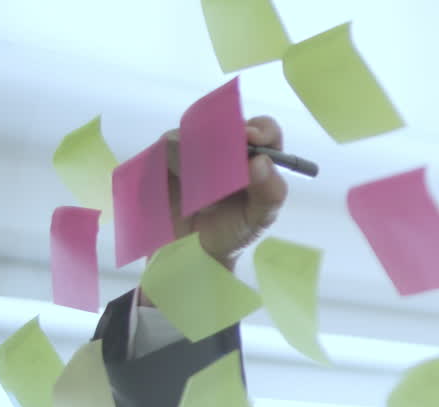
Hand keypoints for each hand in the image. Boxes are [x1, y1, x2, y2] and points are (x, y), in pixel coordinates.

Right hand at [165, 115, 288, 269]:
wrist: (194, 253)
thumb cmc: (233, 233)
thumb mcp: (259, 219)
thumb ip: (270, 194)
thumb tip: (262, 162)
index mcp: (256, 161)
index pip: (265, 132)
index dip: (262, 129)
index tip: (252, 139)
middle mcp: (227, 150)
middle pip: (228, 122)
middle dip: (226, 131)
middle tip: (222, 147)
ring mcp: (197, 151)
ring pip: (196, 130)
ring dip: (198, 147)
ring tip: (198, 176)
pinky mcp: (169, 158)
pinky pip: (169, 145)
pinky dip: (175, 156)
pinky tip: (180, 177)